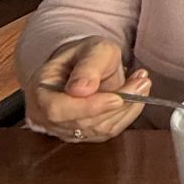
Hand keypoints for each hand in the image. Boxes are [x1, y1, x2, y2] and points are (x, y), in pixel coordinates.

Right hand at [24, 37, 150, 142]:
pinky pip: (108, 132)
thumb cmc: (85, 54)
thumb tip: (81, 90)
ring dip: (127, 108)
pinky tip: (137, 95)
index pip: (58, 110)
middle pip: (82, 123)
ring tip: (141, 83)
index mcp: (41, 91)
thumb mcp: (91, 48)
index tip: (117, 98)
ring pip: (99, 130)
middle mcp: (48, 116)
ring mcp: (65, 129)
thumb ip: (88, 66)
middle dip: (117, 105)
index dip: (88, 107)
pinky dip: (127, 114)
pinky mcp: (84, 135)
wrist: (85, 65)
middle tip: (142, 82)